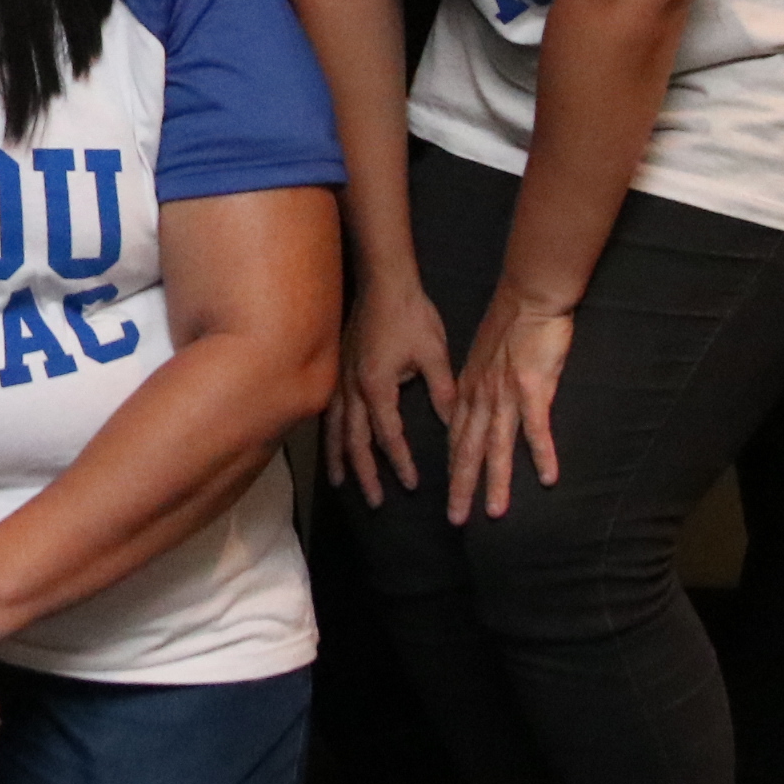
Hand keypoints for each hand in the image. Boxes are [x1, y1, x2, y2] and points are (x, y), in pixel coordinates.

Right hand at [330, 278, 454, 507]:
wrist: (384, 282)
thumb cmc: (411, 316)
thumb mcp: (434, 355)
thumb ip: (443, 392)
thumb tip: (455, 425)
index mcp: (377, 387)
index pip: (388, 435)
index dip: (400, 462)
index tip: (411, 485)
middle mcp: (353, 389)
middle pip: (355, 441)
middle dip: (364, 473)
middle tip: (374, 501)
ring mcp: (341, 379)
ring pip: (335, 429)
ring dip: (339, 458)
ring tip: (340, 482)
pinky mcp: (338, 370)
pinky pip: (329, 411)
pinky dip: (329, 433)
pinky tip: (331, 444)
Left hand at [445, 293, 573, 524]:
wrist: (528, 297)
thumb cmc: (511, 326)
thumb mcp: (483, 359)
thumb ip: (480, 386)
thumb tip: (478, 407)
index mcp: (469, 390)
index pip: (456, 436)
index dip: (452, 467)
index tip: (451, 493)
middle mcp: (481, 397)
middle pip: (467, 450)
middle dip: (462, 487)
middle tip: (457, 520)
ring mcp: (506, 395)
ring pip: (497, 447)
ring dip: (497, 482)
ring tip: (494, 512)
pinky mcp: (533, 389)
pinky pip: (537, 429)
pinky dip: (542, 454)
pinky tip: (548, 479)